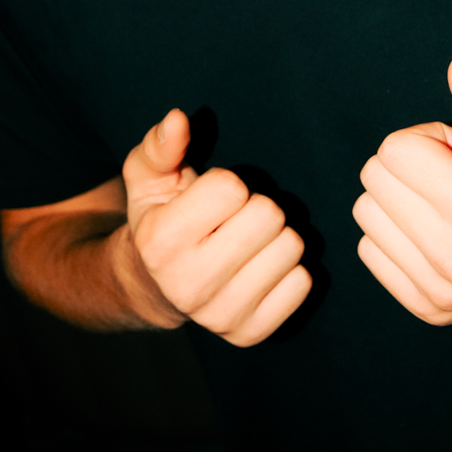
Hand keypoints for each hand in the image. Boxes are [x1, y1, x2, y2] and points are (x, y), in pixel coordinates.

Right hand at [117, 109, 311, 346]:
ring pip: (292, 248)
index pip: (232, 189)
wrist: (155, 287)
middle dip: (257, 208)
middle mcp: (188, 285)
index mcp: (161, 241)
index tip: (211, 199)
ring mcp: (221, 316)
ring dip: (276, 237)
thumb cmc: (160, 218)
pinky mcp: (250, 333)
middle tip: (234, 220)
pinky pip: (302, 283)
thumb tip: (178, 119)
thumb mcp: (149, 178)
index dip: (228, 185)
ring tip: (247, 243)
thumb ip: (161, 146)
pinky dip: (288, 270)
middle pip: (270, 217)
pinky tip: (259, 269)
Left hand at [353, 57, 451, 322]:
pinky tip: (439, 229)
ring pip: (366, 214)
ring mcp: (443, 293)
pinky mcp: (429, 309)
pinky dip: (396, 231)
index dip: (432, 138)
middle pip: (375, 179)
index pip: (396, 150)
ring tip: (450, 203)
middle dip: (412, 164)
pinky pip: (369, 249)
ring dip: (402, 198)